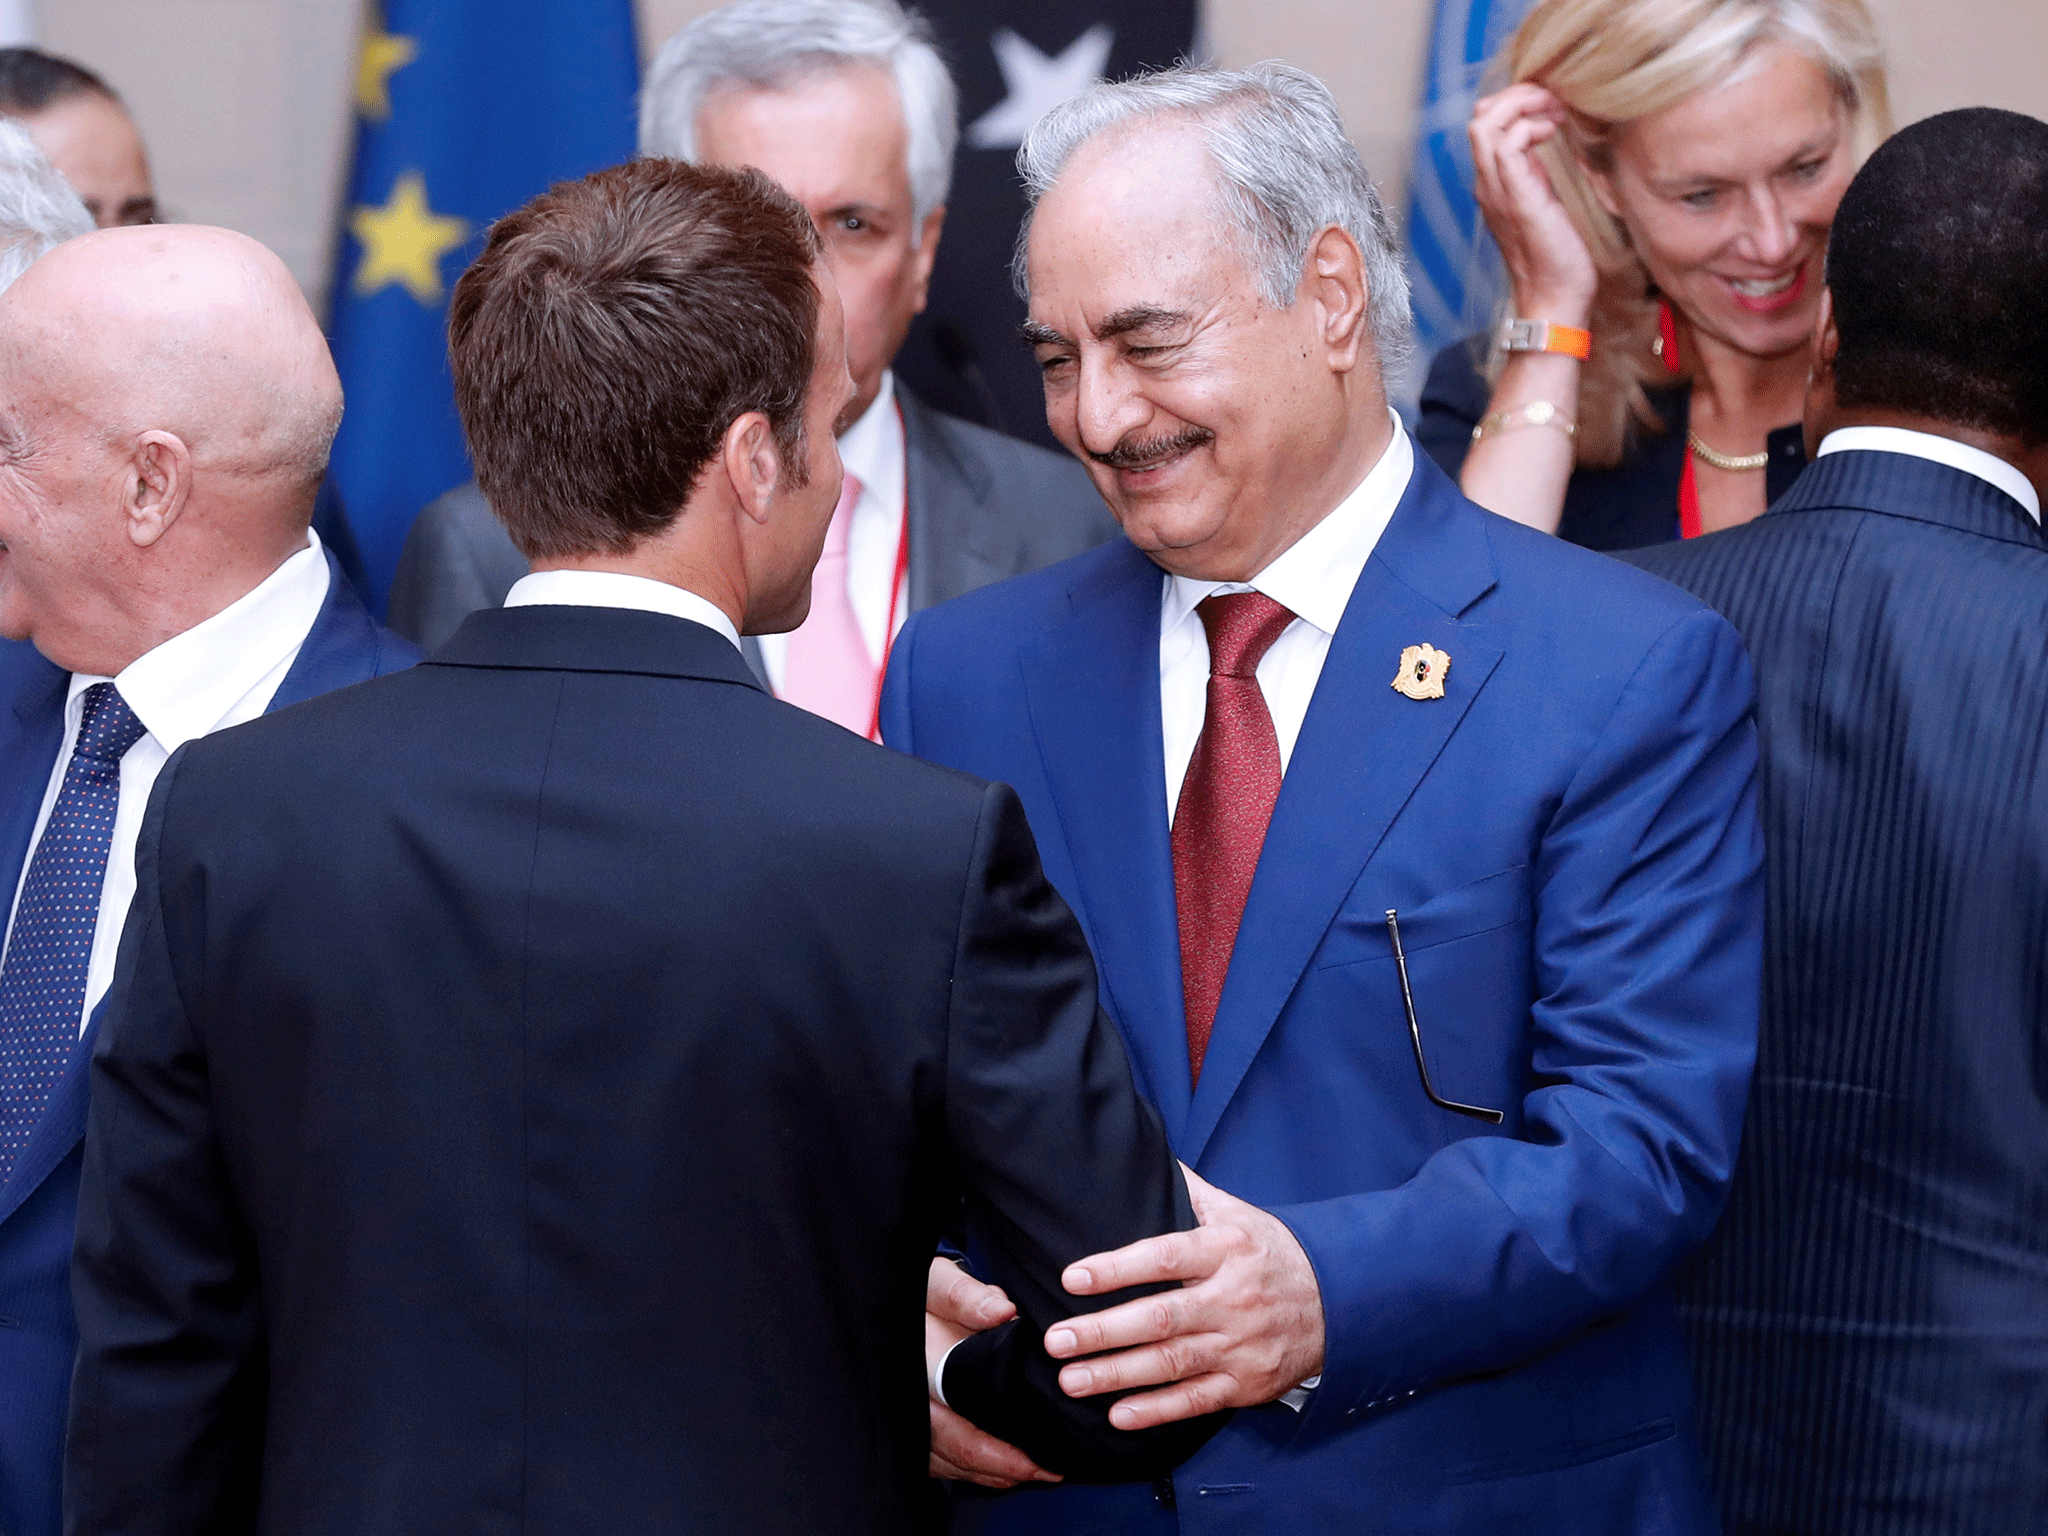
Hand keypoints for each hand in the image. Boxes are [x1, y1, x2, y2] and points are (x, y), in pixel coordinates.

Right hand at [925, 1257, 1062, 1487]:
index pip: (951, 1435)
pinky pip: (946, 1459)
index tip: (1033, 1464)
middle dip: (1004, 1472)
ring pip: (951, 1465)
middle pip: (955, 1459)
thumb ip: (963, 1295)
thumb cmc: (916, 1291)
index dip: (993, 1456)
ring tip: (1039, 1470)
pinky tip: (1007, 1464)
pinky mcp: (915, 1427)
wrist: (893, 1298)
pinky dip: (978, 1465)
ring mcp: (907, 1424)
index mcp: (909, 1381)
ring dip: (993, 1472)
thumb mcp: (935, 1283)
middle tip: (1050, 1472)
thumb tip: (1003, 1311)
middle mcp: (905, 1411)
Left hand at [1046, 1166, 1324, 1430]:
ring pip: (1172, 1363)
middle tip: (1055, 1339)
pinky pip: (1197, 1400)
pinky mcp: (1248, 1383)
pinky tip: (1117, 1415)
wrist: (1342, 1303)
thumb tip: (1145, 1151)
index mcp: (1226, 1249)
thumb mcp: (1238, 1213)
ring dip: (1117, 1374)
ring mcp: (1241, 1345)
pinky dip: (1157, 1411)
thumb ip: (1189, 1191)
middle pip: (1160, 1318)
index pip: (1164, 1257)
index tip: (1071, 1277)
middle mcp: (1232, 1298)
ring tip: (1070, 1380)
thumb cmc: (1273, 1253)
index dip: (1116, 1268)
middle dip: (1103, 1331)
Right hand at [1467, 83, 1598, 322]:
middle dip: (1517, 95)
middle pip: (1480, 117)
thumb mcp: (1546, 205)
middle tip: (1552, 99)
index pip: (1486, 126)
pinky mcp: (1517, 197)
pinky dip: (1530, 126)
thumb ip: (1537, 177)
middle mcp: (1488, 185)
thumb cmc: (1557, 258)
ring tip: (1554, 109)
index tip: (1552, 107)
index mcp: (1495, 185)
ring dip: (1522, 104)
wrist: (1555, 298)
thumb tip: (1547, 147)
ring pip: (1485, 124)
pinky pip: (1507, 145)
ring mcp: (1497, 191)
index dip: (1515, 104)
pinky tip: (1554, 131)